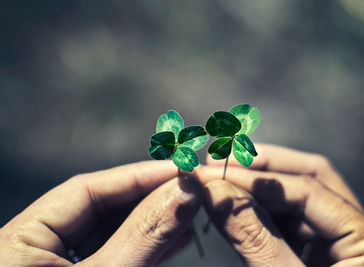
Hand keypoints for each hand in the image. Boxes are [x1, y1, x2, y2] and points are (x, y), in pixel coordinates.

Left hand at [0, 161, 202, 265]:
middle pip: (102, 208)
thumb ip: (143, 234)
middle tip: (193, 189)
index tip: (181, 168)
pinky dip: (147, 247)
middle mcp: (34, 249)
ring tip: (192, 214)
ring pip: (113, 232)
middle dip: (151, 199)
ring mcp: (57, 265)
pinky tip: (177, 239)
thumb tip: (187, 189)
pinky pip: (116, 254)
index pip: (85, 189)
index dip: (137, 175)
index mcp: (18, 242)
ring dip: (155, 224)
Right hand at [196, 144, 363, 265]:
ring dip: (259, 184)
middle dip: (265, 166)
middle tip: (221, 159)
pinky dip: (260, 208)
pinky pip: (291, 219)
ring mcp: (343, 243)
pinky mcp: (322, 252)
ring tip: (221, 175)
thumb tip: (214, 190)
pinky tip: (234, 201)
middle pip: (314, 180)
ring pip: (300, 197)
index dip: (260, 179)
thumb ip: (253, 237)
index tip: (215, 173)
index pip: (312, 191)